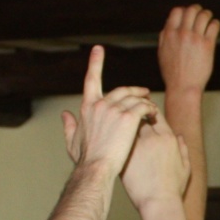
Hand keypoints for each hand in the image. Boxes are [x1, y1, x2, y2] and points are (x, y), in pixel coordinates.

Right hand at [61, 47, 154, 173]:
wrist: (96, 169)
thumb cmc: (85, 160)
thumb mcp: (73, 141)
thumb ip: (69, 126)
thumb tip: (65, 114)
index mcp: (87, 107)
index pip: (91, 80)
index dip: (95, 63)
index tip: (98, 50)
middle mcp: (100, 104)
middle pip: (121, 90)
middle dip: (133, 90)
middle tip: (143, 92)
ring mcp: (115, 109)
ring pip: (134, 98)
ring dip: (144, 101)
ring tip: (152, 108)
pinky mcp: (129, 117)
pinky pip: (143, 107)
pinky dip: (150, 109)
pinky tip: (153, 115)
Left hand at [121, 114, 190, 208]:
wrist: (159, 203)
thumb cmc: (174, 189)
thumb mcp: (185, 167)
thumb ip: (183, 150)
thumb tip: (180, 137)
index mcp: (168, 138)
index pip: (156, 115)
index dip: (150, 114)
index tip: (145, 118)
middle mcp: (152, 138)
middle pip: (138, 118)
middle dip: (133, 119)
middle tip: (128, 125)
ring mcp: (136, 147)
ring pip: (125, 128)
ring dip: (122, 129)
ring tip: (120, 135)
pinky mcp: (124, 156)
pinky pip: (117, 141)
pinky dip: (115, 141)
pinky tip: (114, 146)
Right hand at [157, 4, 218, 97]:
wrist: (183, 87)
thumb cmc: (172, 72)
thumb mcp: (162, 52)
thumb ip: (164, 37)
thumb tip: (169, 24)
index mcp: (169, 34)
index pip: (177, 11)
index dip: (184, 10)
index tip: (188, 15)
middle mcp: (182, 34)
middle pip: (191, 10)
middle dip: (197, 10)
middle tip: (201, 13)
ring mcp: (195, 38)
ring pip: (204, 15)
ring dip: (207, 15)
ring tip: (209, 18)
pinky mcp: (208, 45)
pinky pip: (214, 26)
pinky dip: (215, 23)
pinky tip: (214, 27)